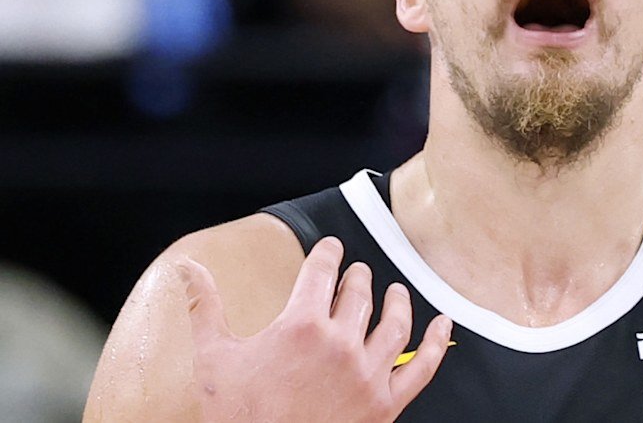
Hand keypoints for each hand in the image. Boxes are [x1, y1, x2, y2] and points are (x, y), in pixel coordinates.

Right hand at [179, 236, 451, 422]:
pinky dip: (435, 342)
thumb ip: (205, 307)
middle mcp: (341, 344)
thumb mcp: (213, 360)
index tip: (331, 248)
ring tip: (394, 290)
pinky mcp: (385, 404)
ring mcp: (367, 374)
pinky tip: (442, 324)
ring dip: (396, 300)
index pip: (321, 271)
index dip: (328, 253)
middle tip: (356, 273)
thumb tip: (189, 267)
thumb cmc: (236, 418)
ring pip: (393, 323)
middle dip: (357, 278)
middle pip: (358, 294)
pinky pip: (421, 366)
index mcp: (301, 326)